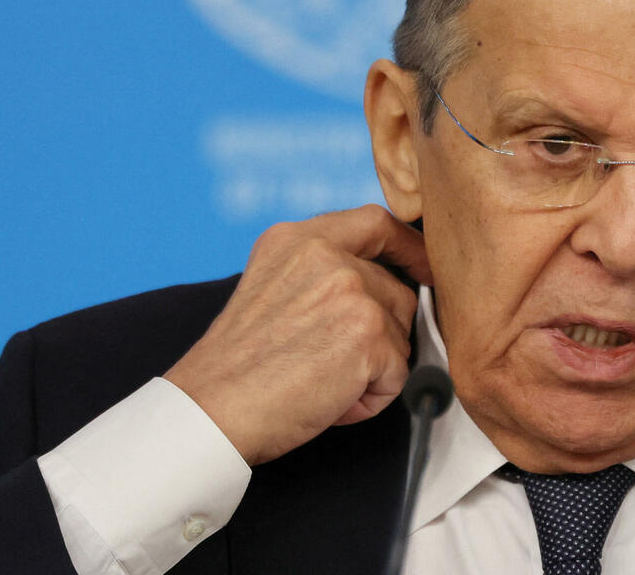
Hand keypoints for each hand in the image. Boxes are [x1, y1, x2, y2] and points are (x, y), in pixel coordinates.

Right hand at [164, 204, 432, 465]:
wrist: (210, 411)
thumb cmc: (237, 367)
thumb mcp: (272, 287)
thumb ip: (323, 271)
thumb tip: (384, 281)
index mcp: (298, 239)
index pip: (375, 222)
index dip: (407, 247)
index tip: (423, 267)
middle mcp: (326, 255)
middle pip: (396, 290)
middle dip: (377, 334)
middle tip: (326, 362)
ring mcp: (351, 292)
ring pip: (399, 334)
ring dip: (372, 368)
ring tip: (320, 380)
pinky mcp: (368, 337)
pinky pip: (397, 374)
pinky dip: (370, 398)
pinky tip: (328, 399)